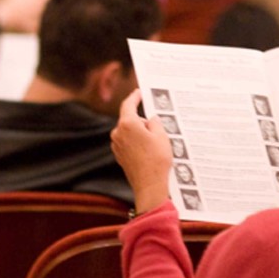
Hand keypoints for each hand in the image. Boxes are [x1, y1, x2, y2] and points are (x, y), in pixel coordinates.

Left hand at [110, 89, 171, 213]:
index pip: (128, 104)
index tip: (139, 92)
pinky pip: (128, 143)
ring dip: (140, 132)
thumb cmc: (156, 160)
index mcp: (127, 124)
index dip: (135, 97)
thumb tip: (151, 119)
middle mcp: (118, 133)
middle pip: (129, 119)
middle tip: (157, 126)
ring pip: (129, 132)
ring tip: (155, 142)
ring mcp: (116, 145)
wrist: (149, 185)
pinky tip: (148, 150)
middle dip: (142, 120)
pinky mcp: (119, 155)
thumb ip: (155, 122)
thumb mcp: (161, 135)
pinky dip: (136, 142)